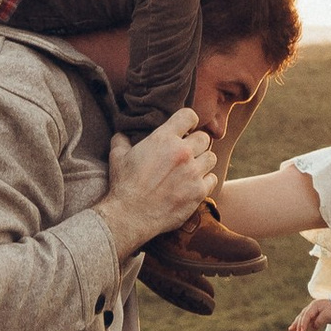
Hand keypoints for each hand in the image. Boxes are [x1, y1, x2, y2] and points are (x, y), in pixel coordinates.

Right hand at [102, 106, 218, 258]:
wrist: (131, 215)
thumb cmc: (124, 185)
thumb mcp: (117, 156)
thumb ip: (122, 140)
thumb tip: (121, 134)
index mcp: (164, 138)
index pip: (189, 116)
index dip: (189, 121)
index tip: (186, 129)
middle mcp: (182, 152)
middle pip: (204, 138)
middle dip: (196, 143)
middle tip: (187, 153)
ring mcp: (193, 172)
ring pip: (211, 158)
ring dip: (203, 162)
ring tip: (192, 169)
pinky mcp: (199, 191)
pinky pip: (213, 179)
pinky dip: (206, 181)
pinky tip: (195, 184)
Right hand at [288, 298, 330, 330]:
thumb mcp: (328, 316)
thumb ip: (319, 321)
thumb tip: (313, 327)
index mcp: (314, 306)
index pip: (306, 316)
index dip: (303, 324)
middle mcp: (312, 307)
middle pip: (302, 316)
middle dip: (298, 324)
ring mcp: (313, 310)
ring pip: (303, 317)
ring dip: (298, 324)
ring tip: (291, 330)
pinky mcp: (316, 314)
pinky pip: (308, 320)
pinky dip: (304, 325)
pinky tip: (301, 330)